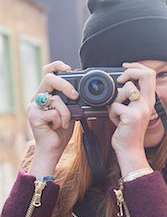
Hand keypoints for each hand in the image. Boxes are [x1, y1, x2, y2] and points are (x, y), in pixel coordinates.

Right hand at [27, 60, 78, 176]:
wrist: (53, 150)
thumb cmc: (61, 131)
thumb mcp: (70, 111)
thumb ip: (71, 100)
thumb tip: (82, 90)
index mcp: (46, 94)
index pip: (48, 72)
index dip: (58, 66)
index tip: (69, 69)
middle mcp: (37, 98)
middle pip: (49, 78)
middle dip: (65, 85)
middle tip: (75, 96)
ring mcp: (34, 106)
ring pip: (55, 98)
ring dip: (66, 112)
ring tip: (64, 123)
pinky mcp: (33, 116)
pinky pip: (54, 112)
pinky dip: (61, 120)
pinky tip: (57, 127)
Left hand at [108, 62, 155, 175]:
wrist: (129, 149)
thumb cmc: (128, 129)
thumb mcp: (133, 110)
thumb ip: (132, 96)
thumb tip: (121, 81)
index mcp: (149, 99)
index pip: (150, 74)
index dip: (137, 66)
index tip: (125, 67)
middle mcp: (148, 103)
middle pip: (146, 74)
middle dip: (130, 72)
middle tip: (119, 80)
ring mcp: (141, 109)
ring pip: (126, 88)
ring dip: (115, 98)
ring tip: (117, 111)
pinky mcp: (131, 117)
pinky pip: (115, 105)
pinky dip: (111, 113)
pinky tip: (116, 122)